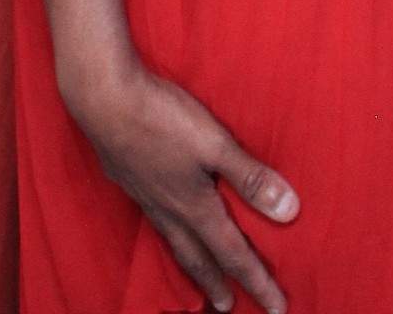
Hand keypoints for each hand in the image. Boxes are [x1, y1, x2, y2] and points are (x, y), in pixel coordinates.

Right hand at [70, 58, 299, 312]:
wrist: (103, 99)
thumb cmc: (162, 118)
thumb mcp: (215, 144)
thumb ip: (250, 177)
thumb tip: (289, 212)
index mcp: (195, 206)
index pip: (233, 253)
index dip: (258, 282)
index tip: (277, 308)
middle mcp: (169, 209)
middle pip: (198, 257)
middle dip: (217, 283)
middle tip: (228, 308)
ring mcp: (145, 195)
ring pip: (173, 241)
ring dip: (190, 264)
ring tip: (197, 276)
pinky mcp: (128, 177)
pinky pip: (154, 220)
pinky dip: (167, 234)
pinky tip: (162, 218)